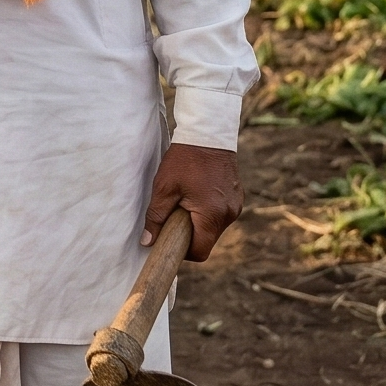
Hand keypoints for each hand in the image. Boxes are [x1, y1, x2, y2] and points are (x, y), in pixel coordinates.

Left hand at [141, 143, 242, 262]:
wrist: (208, 133)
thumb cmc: (184, 159)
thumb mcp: (164, 188)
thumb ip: (156, 217)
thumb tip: (148, 242)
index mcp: (212, 215)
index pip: (200, 252)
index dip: (183, 251)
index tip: (170, 238)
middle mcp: (229, 214)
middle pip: (207, 240)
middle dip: (190, 234)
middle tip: (174, 215)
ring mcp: (236, 205)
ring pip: (214, 228)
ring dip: (199, 222)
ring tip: (185, 201)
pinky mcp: (237, 197)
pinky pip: (220, 214)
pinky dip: (207, 212)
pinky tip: (197, 194)